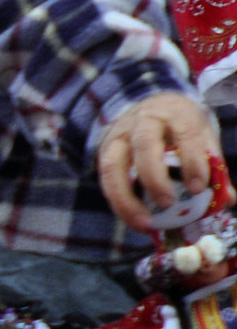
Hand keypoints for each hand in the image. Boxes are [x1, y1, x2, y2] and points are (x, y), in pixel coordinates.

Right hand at [95, 92, 222, 234]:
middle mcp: (144, 120)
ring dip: (126, 197)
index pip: (185, 134)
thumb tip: (226, 198)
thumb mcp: (202, 137)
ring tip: (144, 223)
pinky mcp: (105, 150)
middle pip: (144, 144)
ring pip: (114, 164)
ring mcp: (120, 135)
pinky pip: (105, 179)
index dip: (192, 161)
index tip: (198, 188)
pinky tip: (132, 220)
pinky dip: (118, 202)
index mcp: (177, 113)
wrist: (151, 105)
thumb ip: (213, 166)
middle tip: (167, 204)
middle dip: (154, 177)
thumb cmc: (181, 127)